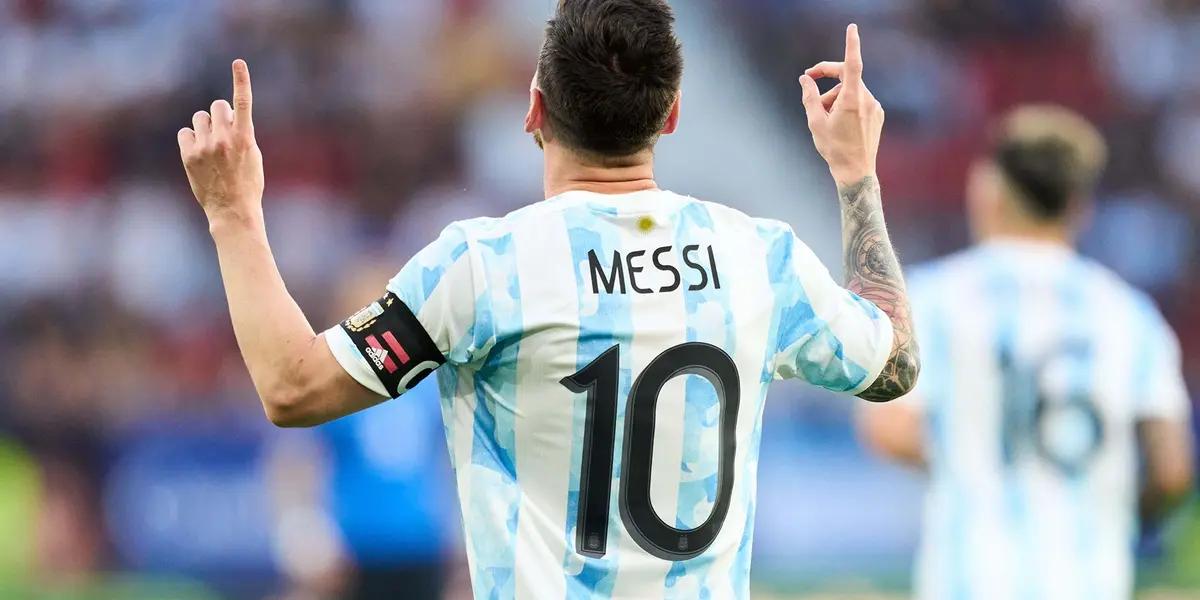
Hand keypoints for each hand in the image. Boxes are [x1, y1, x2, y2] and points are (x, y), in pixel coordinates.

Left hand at [178, 60, 264, 225]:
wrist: (232, 210)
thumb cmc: (248, 183)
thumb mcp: (253, 156)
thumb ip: (242, 133)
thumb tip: (227, 117)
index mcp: (244, 138)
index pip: (242, 102)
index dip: (241, 80)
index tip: (238, 62)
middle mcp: (224, 138)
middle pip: (217, 106)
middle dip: (220, 115)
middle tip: (223, 133)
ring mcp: (204, 146)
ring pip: (200, 118)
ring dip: (205, 127)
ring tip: (211, 146)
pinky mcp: (188, 155)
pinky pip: (185, 132)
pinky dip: (191, 139)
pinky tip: (198, 154)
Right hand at [798, 24, 884, 186]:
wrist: (856, 171)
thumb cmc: (834, 148)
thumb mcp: (815, 122)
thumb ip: (809, 96)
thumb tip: (805, 79)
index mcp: (851, 100)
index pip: (851, 65)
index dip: (851, 44)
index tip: (852, 28)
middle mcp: (866, 100)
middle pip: (845, 79)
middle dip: (826, 82)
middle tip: (808, 84)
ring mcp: (875, 107)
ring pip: (851, 92)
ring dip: (835, 98)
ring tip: (824, 118)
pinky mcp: (878, 114)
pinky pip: (860, 101)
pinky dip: (846, 105)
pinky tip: (839, 124)